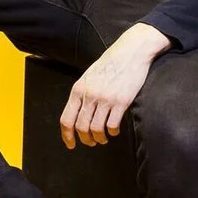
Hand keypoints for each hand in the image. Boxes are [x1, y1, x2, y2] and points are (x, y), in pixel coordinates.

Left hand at [59, 23, 171, 147]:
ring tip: (103, 138)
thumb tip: (76, 115)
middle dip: (85, 140)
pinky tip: (114, 130)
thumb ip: (81, 94)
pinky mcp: (121, 101)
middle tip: (91, 143)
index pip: (66, 119)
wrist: (130, 52)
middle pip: (81, 127)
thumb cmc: (109, 65)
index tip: (70, 145)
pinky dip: (112, 132)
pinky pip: (113, 125)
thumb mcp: (88, 77)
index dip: (67, 136)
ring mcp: (105, 99)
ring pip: (96, 129)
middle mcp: (89, 95)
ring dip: (99, 138)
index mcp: (78, 90)